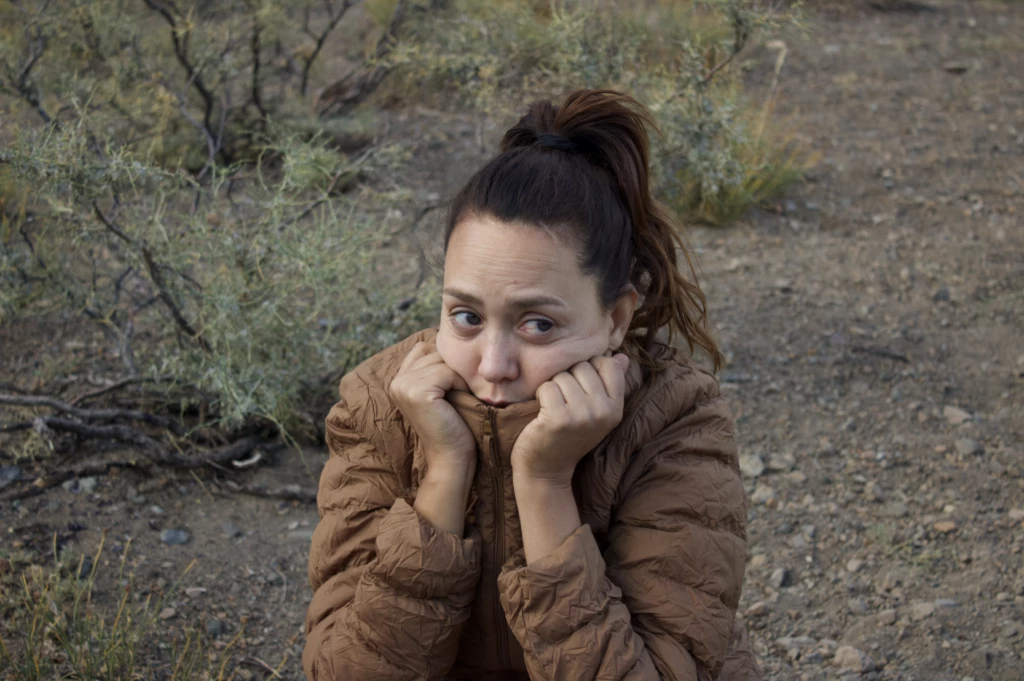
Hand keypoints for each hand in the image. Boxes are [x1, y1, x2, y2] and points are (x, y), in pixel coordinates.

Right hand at [389, 341, 475, 476]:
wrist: (452, 458)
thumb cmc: (455, 425)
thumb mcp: (444, 390)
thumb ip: (438, 366)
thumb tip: (450, 338)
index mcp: (399, 379)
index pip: (426, 347)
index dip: (446, 362)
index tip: (453, 387)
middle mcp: (396, 380)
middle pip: (435, 350)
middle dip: (453, 368)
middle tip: (458, 394)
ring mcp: (403, 385)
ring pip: (442, 359)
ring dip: (458, 377)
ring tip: (457, 399)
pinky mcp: (414, 391)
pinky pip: (446, 371)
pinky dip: (459, 384)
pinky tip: (457, 402)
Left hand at [510, 353, 628, 486]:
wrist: (546, 469)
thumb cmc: (569, 435)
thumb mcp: (596, 412)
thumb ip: (609, 383)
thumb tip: (621, 356)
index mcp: (615, 408)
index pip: (608, 364)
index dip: (590, 367)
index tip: (581, 386)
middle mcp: (603, 412)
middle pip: (582, 366)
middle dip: (569, 378)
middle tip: (565, 402)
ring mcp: (581, 415)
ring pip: (563, 375)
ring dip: (554, 388)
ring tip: (555, 408)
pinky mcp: (558, 418)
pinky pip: (547, 386)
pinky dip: (540, 395)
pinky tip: (543, 413)